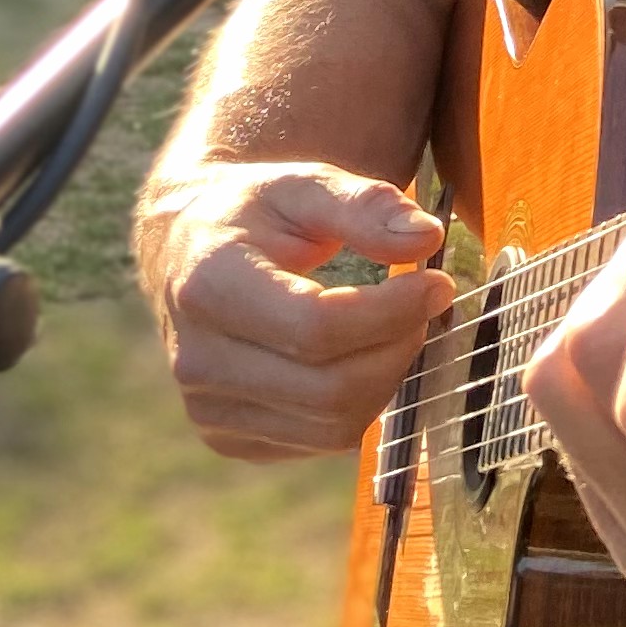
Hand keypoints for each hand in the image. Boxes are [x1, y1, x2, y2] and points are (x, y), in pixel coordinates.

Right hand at [145, 162, 453, 462]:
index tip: (437, 283)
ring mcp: (208, 408)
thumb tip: (428, 237)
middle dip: (399, 348)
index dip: (393, 312)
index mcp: (207, 286)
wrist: (188, 254)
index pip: (316, 327)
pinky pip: (321, 442)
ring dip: (387, 379)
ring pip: (333, 426)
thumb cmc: (255, 213)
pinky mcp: (227, 438)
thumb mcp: (304, 184)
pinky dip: (360, 404)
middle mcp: (196, 358)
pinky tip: (361, 357)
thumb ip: (365, 205)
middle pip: (330, 388)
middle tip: (425, 307)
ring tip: (396, 328)